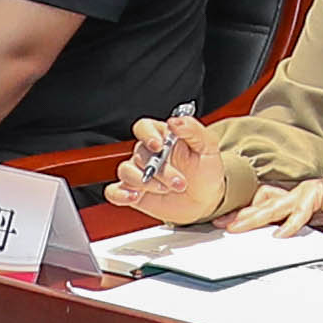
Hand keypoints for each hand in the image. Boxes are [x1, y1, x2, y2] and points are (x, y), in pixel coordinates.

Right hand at [108, 112, 233, 227]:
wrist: (207, 200)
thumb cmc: (205, 171)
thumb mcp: (208, 147)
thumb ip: (192, 130)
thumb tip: (174, 122)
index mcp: (163, 137)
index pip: (143, 127)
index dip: (147, 134)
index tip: (158, 146)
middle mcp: (148, 154)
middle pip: (139, 153)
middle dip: (159, 170)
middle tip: (179, 181)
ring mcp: (139, 174)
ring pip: (126, 171)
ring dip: (145, 182)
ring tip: (165, 189)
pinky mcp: (133, 193)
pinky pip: (114, 191)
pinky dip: (120, 194)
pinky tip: (134, 196)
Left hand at [228, 181, 322, 236]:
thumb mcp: (318, 224)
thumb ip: (298, 229)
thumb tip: (278, 241)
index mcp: (294, 200)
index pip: (263, 204)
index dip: (244, 214)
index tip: (228, 224)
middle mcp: (296, 194)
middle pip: (262, 203)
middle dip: (241, 215)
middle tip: (223, 224)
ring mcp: (306, 191)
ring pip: (274, 206)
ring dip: (254, 217)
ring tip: (239, 226)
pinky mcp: (320, 192)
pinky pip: (301, 211)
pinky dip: (290, 224)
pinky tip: (280, 234)